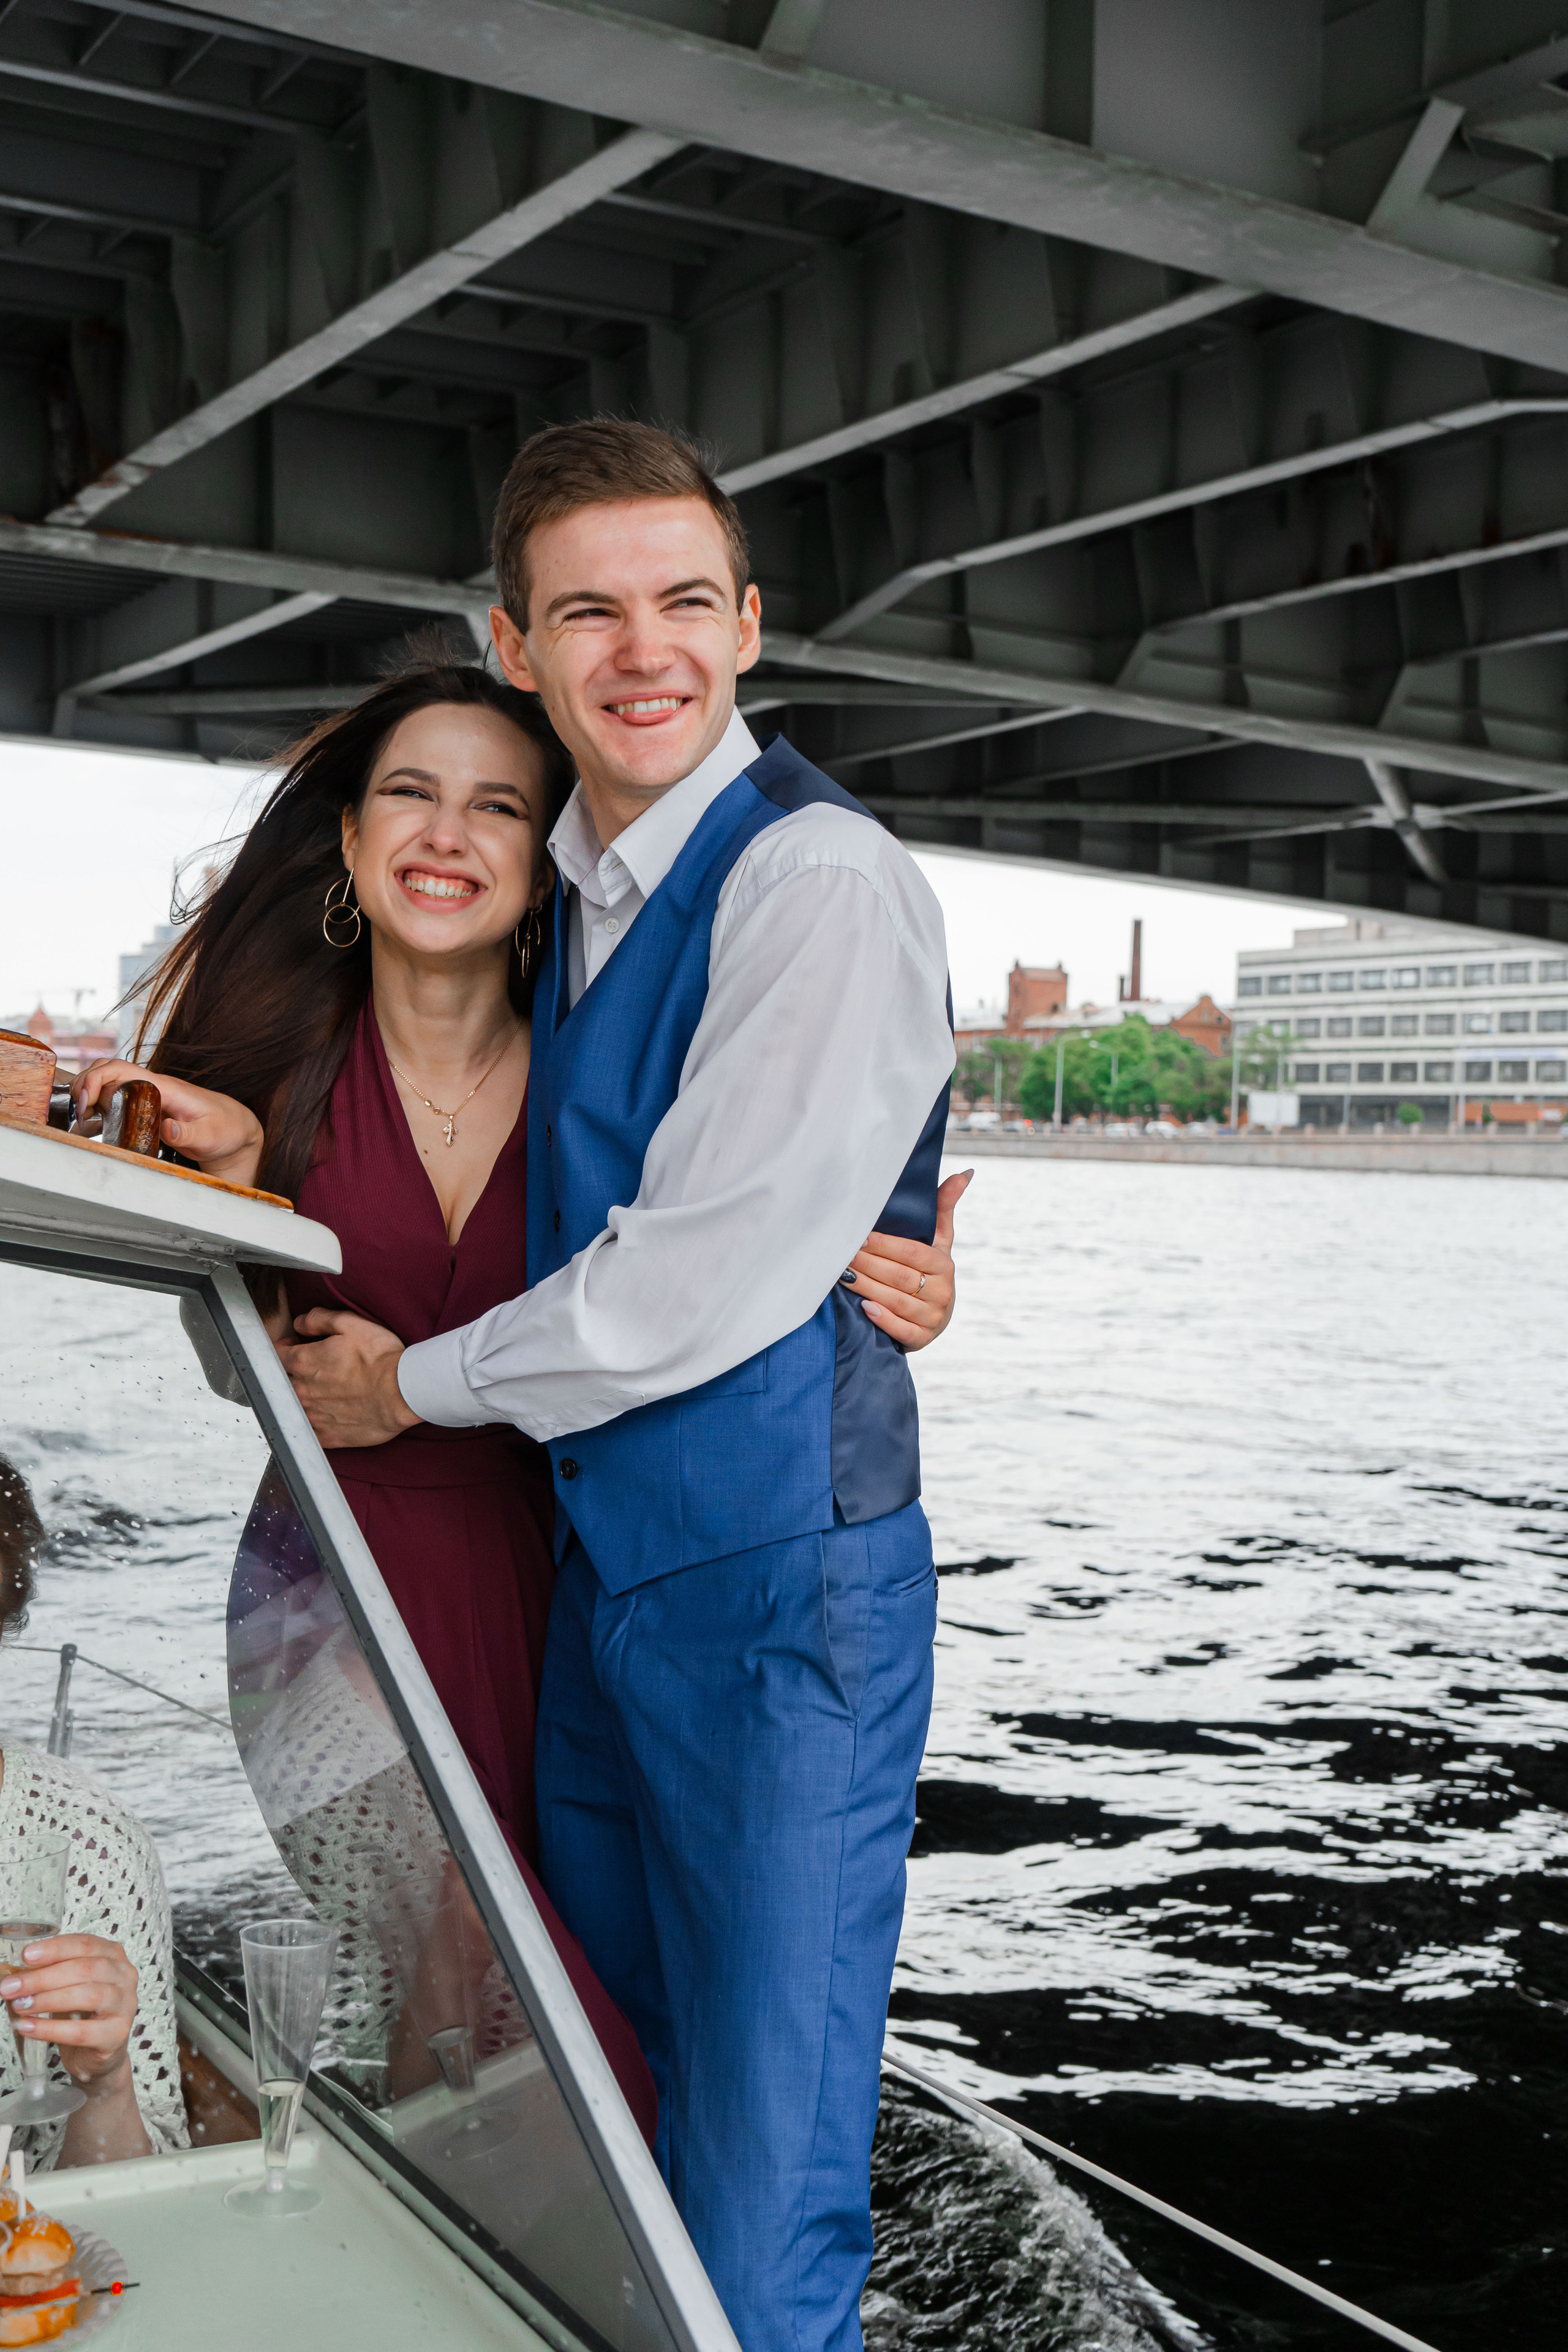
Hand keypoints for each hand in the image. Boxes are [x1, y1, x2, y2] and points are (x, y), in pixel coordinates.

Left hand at [1, 1933, 138, 2091]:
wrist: (98, 2053)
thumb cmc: (81, 2013)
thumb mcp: (68, 1986)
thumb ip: (50, 1974)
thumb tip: (14, 1974)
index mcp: (113, 1956)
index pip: (85, 1944)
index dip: (55, 1949)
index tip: (26, 1955)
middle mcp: (124, 1976)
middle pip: (86, 1968)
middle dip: (44, 1977)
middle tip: (12, 1986)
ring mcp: (125, 2005)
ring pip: (89, 1996)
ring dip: (49, 2000)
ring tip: (21, 2006)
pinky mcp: (116, 2035)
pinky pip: (81, 2031)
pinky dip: (50, 2029)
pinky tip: (27, 2027)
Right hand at [72, 1057, 263, 1185]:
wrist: (236, 1132)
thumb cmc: (226, 1130)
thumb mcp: (211, 1136)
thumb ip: (189, 1133)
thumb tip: (167, 1127)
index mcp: (165, 1087)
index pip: (122, 1069)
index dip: (97, 1078)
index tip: (86, 1100)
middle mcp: (152, 1087)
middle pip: (107, 1070)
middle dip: (84, 1084)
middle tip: (78, 1112)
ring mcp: (147, 1096)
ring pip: (107, 1082)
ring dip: (87, 1093)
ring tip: (80, 1118)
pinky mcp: (145, 1108)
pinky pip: (114, 1099)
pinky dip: (96, 1106)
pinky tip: (90, 1124)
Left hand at [279, 1307, 419, 1448]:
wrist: (402, 1393)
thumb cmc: (380, 1358)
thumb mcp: (351, 1324)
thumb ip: (319, 1319)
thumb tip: (300, 1322)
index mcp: (303, 1362)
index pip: (276, 1353)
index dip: (286, 1346)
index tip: (297, 1345)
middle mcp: (302, 1391)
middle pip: (284, 1380)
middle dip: (295, 1372)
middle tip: (318, 1367)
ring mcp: (313, 1416)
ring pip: (295, 1405)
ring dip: (305, 1397)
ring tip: (328, 1390)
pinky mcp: (327, 1435)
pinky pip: (310, 1430)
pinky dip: (315, 1422)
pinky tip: (331, 1413)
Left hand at [843, 1168, 971, 1347]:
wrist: (933, 1317)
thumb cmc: (929, 1272)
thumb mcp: (938, 1242)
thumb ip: (944, 1208)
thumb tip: (965, 1173)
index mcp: (944, 1265)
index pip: (911, 1252)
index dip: (883, 1245)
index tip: (858, 1237)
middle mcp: (942, 1292)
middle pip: (899, 1276)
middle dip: (867, 1264)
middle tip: (840, 1254)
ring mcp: (933, 1318)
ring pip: (895, 1300)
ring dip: (866, 1288)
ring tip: (842, 1276)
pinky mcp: (921, 1338)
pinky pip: (900, 1329)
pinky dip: (882, 1319)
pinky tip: (864, 1307)